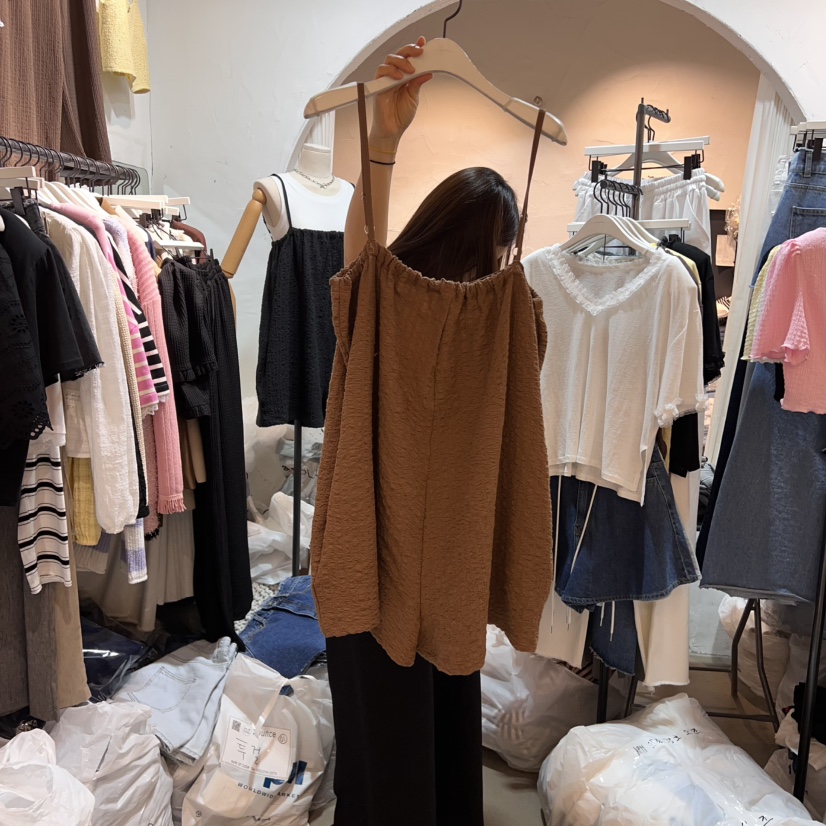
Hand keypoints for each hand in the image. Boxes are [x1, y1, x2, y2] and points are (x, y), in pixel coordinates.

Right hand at [369, 36, 431, 152]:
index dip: (414, 49)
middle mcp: (394, 75)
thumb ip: (418, 83)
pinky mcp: (378, 86)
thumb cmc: (401, 116)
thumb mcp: (414, 97)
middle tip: (419, 52)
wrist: (392, 131)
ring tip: (410, 70)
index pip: (408, 58)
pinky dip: (390, 71)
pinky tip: (399, 77)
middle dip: (409, 50)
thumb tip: (428, 71)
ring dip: (401, 61)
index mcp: (404, 77)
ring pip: (389, 60)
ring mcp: (386, 80)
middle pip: (399, 54)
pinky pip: (381, 72)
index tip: (423, 43)